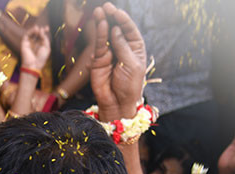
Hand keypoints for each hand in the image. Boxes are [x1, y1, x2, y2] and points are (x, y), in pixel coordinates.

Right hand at [20, 25, 50, 70]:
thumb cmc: (41, 58)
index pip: (42, 36)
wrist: (33, 65)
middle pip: (37, 33)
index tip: (47, 28)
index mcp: (40, 45)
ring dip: (35, 29)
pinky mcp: (24, 43)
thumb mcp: (47, 47)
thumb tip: (41, 30)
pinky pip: (26, 35)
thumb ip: (45, 38)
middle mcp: (35, 43)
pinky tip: (34, 30)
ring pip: (31, 33)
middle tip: (44, 28)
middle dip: (40, 30)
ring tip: (38, 28)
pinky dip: (30, 31)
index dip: (44, 31)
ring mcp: (29, 43)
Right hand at [89, 2, 146, 121]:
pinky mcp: (99, 59)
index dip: (124, 20)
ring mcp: (110, 53)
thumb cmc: (130, 86)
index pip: (130, 30)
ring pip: (106, 34)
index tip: (118, 13)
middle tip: (107, 7)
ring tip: (99, 11)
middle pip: (117, 29)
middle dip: (113, 17)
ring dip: (103, 22)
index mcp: (135, 48)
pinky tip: (100, 24)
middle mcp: (122, 48)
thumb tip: (116, 30)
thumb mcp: (132, 65)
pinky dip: (99, 34)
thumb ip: (123, 47)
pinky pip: (99, 44)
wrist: (118, 103)